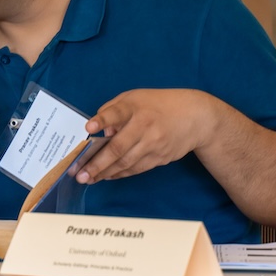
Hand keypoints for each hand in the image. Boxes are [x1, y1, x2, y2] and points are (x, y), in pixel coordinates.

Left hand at [78, 88, 223, 182]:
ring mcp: (154, 144)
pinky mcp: (160, 158)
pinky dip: (120, 174)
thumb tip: (99, 130)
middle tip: (79, 174)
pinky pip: (136, 169)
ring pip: (126, 163)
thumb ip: (113, 110)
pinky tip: (107, 176)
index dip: (102, 120)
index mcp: (135, 107)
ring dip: (105, 173)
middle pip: (119, 147)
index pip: (117, 113)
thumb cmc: (159, 104)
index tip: (89, 127)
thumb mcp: (134, 97)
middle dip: (97, 163)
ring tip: (88, 178)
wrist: (196, 117)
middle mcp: (144, 126)